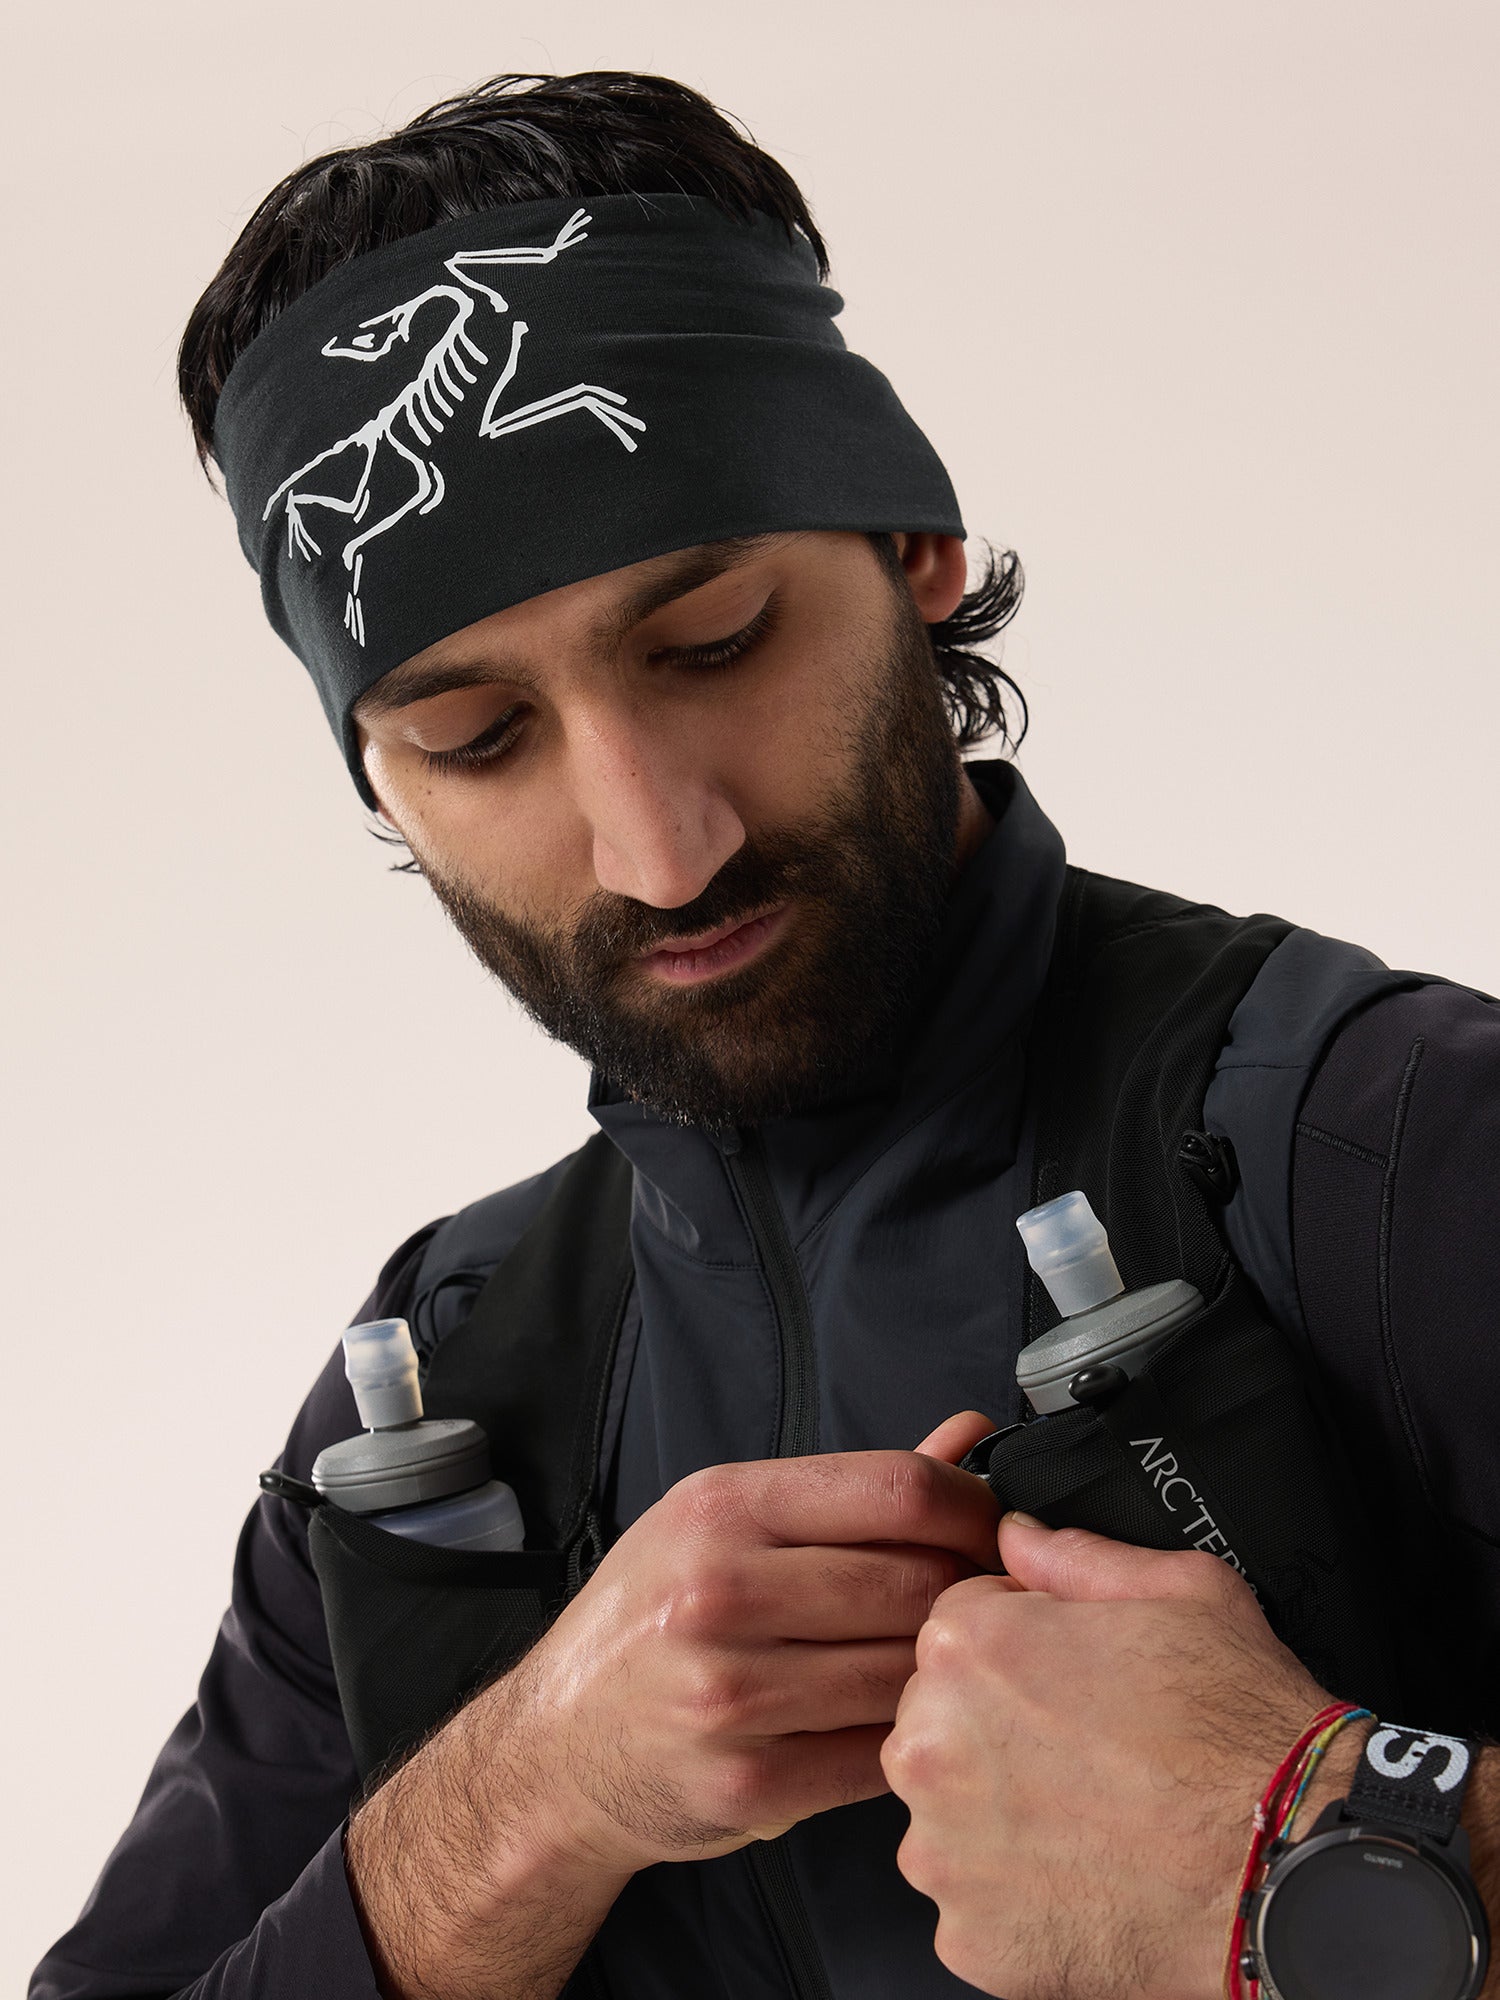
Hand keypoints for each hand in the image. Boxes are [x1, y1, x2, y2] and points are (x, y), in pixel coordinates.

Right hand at [346, 1417, 998, 1998]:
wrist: (557, 1748)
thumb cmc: (653, 1622)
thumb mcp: (729, 1524)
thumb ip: (857, 1489)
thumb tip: (971, 1435)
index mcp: (722, 1508)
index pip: (899, 1490)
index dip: (972, 1509)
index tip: (990, 1529)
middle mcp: (718, 1592)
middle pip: (917, 1583)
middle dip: (966, 1596)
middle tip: (974, 1607)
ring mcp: (729, 1694)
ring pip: (908, 1674)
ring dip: (940, 1675)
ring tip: (930, 1667)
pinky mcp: (747, 1786)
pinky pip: (878, 1757)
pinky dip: (902, 1742)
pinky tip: (887, 1724)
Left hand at [882, 1513, 1332, 1999]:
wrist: (1297, 1870)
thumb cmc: (1244, 1733)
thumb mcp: (1182, 1589)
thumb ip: (1075, 1555)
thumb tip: (1018, 1536)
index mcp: (971, 1645)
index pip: (956, 1626)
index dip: (1021, 1646)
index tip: (1066, 1679)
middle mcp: (934, 1744)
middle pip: (938, 1718)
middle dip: (997, 1727)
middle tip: (1088, 1750)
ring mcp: (945, 1849)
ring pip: (948, 1812)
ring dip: (999, 1811)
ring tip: (1092, 1815)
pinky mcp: (969, 1935)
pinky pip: (972, 1900)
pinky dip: (1017, 1895)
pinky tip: (1086, 1874)